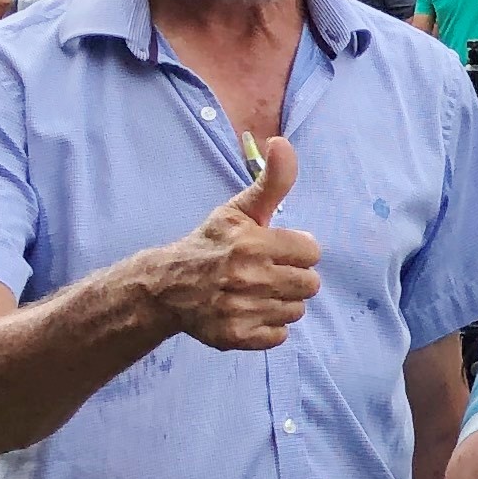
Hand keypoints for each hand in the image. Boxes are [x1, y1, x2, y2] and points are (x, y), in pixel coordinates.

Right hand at [160, 136, 323, 350]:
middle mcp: (247, 277)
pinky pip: (279, 336)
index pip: (311, 252)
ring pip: (296, 310)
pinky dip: (268, 327)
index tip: (274, 250)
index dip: (296, 250)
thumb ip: (272, 181)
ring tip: (255, 292)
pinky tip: (248, 311)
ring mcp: (240, 309)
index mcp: (252, 244)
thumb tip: (283, 142)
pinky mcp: (235, 336)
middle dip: (292, 277)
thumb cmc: (211, 244)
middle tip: (265, 272)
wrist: (165, 287)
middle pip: (310, 284)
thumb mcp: (239, 209)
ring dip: (281, 302)